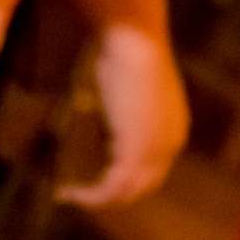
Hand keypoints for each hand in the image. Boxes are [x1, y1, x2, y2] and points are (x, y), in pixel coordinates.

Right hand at [62, 24, 188, 207]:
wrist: (133, 40)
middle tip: (77, 195)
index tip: (91, 178)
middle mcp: (170, 144)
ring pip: (126, 192)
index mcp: (172, 128)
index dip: (122, 177)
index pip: (151, 167)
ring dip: (96, 199)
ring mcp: (155, 151)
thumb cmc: (125, 49)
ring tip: (68, 196)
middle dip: (110, 194)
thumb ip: (115, 107)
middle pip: (142, 185)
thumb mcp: (122, 85)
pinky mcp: (135, 153)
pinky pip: (111, 187)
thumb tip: (90, 110)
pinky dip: (90, 195)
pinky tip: (68, 192)